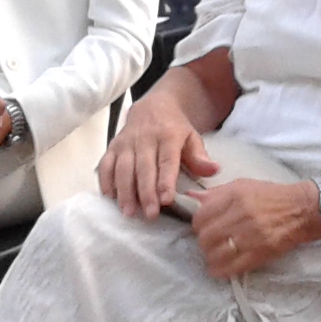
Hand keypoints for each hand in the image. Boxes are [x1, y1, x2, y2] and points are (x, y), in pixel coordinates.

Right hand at [98, 94, 217, 220]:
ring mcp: (126, 142)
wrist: (153, 106)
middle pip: (144, 168)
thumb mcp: (192, 137)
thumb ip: (200, 156)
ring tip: (129, 212)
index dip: (166, 180)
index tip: (166, 200)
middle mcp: (145, 138)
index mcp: (168, 136)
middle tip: (149, 214)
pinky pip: (106, 164)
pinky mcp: (113, 146)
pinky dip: (106, 181)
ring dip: (124, 191)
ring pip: (123, 168)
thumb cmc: (175, 129)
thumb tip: (214, 170)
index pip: (167, 160)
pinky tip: (110, 198)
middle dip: (145, 192)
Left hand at [191, 177, 320, 279]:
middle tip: (210, 242)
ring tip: (215, 254)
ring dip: (210, 257)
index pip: (200, 216)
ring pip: (214, 254)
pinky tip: (219, 267)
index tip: (203, 227)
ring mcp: (250, 236)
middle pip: (205, 237)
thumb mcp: (243, 186)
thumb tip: (190, 197)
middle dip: (203, 242)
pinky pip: (230, 267)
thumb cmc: (271, 196)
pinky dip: (219, 270)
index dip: (198, 224)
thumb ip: (215, 193)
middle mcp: (241, 215)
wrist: (303, 210)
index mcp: (235, 196)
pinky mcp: (259, 253)